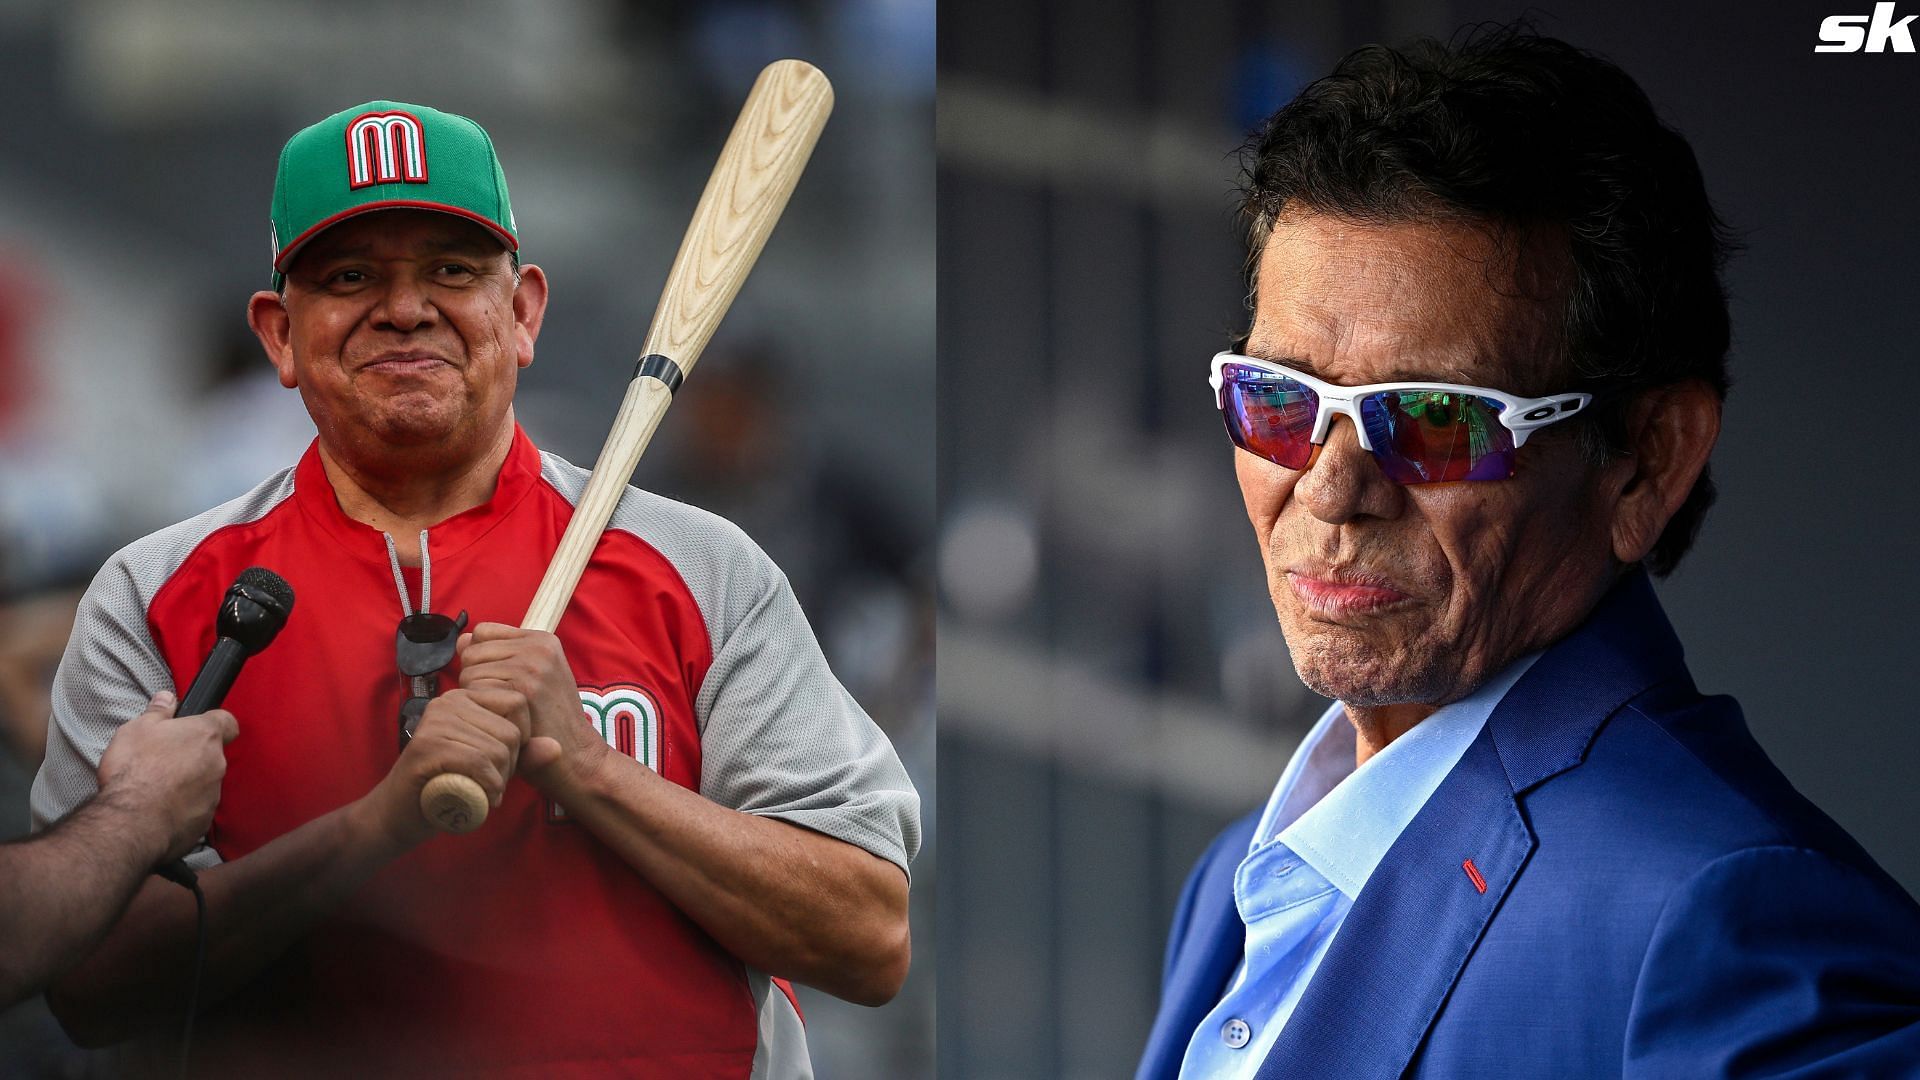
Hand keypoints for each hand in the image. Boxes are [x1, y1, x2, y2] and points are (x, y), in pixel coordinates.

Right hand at [95, 691, 238, 863]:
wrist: (132, 819)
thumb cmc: (134, 769)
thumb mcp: (136, 729)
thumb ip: (157, 712)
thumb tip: (167, 698)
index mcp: (204, 736)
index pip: (227, 721)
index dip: (215, 722)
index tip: (198, 727)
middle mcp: (217, 763)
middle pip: (212, 754)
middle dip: (192, 756)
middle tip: (163, 761)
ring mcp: (214, 793)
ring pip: (205, 782)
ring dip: (188, 782)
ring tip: (157, 787)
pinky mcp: (205, 819)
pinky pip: (197, 808)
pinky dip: (183, 806)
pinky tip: (160, 808)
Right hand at [358, 687, 529, 851]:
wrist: (401, 814)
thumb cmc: (450, 785)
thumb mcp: (492, 766)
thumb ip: (524, 755)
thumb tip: (556, 747)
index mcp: (466, 697)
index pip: (517, 703)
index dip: (520, 740)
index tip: (502, 763)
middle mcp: (449, 701)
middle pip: (510, 730)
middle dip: (509, 765)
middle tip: (490, 782)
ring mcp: (435, 721)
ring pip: (496, 748)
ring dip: (496, 780)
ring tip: (481, 790)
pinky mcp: (427, 745)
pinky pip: (478, 761)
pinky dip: (486, 785)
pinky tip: (479, 797)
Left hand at [457, 624, 606, 795]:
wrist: (576, 755)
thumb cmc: (548, 722)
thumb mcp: (532, 679)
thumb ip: (497, 656)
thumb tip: (462, 640)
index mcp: (542, 640)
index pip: (483, 632)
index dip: (481, 658)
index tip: (498, 682)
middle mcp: (538, 647)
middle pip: (472, 651)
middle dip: (475, 677)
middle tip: (501, 702)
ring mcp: (531, 666)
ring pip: (469, 671)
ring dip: (475, 695)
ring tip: (501, 712)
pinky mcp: (522, 689)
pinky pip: (473, 690)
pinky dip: (478, 710)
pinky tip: (499, 721)